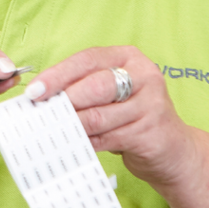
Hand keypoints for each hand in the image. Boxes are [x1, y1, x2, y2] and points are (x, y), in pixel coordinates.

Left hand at [24, 46, 207, 189]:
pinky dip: (86, 142)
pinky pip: (107, 138)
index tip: (35, 90)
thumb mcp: (113, 95)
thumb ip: (84, 90)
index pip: (88, 60)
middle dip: (64, 100)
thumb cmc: (133, 118)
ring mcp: (151, 105)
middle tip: (41, 113)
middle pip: (96, 85)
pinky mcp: (150, 133)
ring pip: (99, 116)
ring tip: (52, 131)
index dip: (58, 75)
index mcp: (130, 58)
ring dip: (71, 126)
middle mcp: (145, 76)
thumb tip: (43, 99)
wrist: (173, 149)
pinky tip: (74, 145)